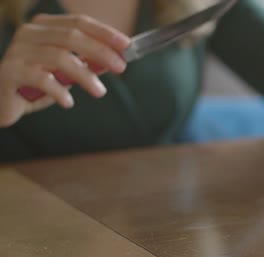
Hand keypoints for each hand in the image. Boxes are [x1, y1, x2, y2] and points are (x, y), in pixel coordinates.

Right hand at [0, 14, 129, 126]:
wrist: (0, 100)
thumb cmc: (36, 84)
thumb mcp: (64, 71)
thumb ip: (85, 63)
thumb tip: (115, 60)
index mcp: (44, 26)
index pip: (79, 22)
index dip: (104, 32)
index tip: (126, 44)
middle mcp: (29, 33)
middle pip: (73, 36)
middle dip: (101, 51)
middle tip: (121, 67)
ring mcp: (17, 50)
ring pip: (60, 57)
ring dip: (85, 76)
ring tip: (99, 92)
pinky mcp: (10, 71)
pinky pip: (42, 79)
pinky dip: (60, 91)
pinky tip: (68, 102)